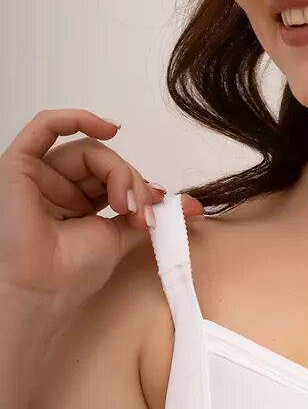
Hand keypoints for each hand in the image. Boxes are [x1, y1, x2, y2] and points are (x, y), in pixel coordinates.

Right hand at [0, 109, 203, 317]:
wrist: (42, 290)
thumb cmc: (69, 273)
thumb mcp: (120, 237)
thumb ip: (145, 214)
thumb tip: (188, 204)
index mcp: (75, 204)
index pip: (113, 178)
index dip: (140, 187)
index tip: (163, 207)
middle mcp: (55, 187)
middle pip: (104, 163)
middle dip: (132, 183)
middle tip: (141, 213)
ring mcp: (37, 175)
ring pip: (89, 151)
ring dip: (118, 172)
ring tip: (125, 205)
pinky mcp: (19, 164)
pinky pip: (47, 125)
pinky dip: (78, 118)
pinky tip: (108, 128)